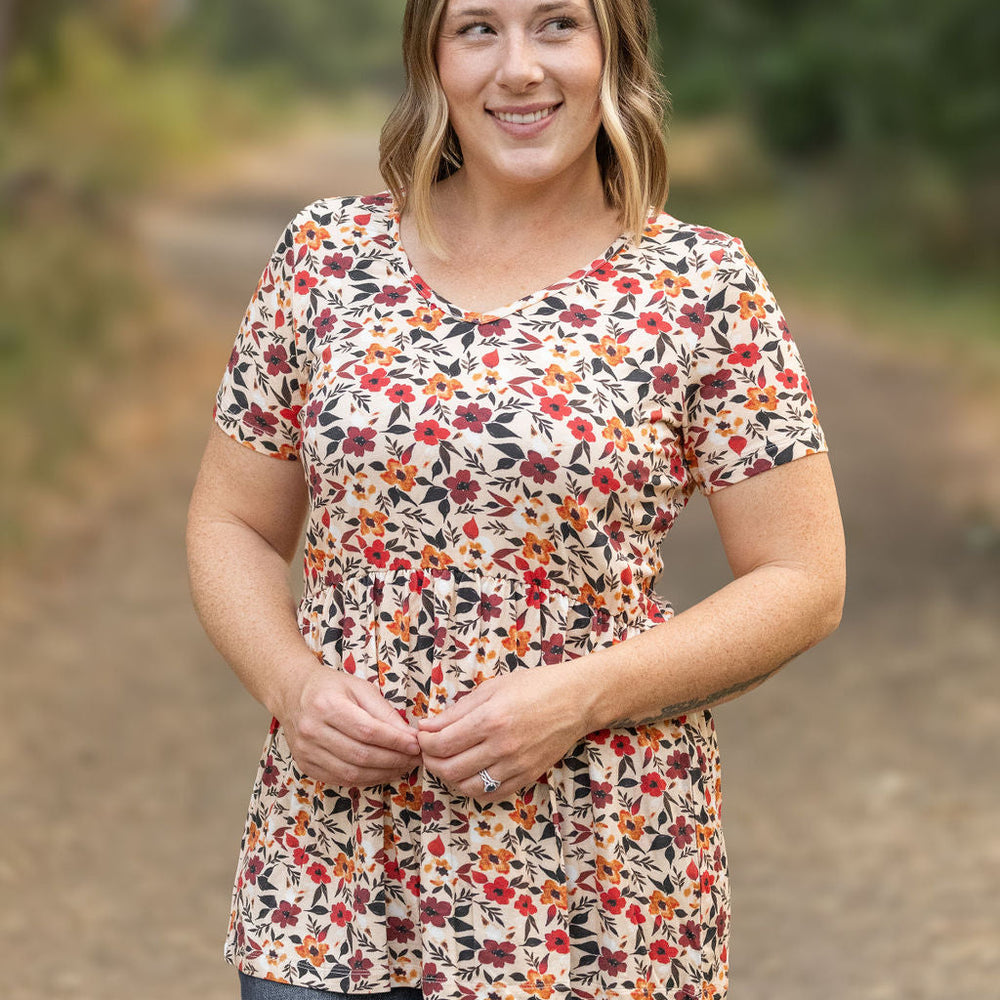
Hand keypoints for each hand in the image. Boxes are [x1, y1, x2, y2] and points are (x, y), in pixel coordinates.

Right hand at [280, 669, 420, 787]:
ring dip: (383, 773)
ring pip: (351, 773)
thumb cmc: (331, 687)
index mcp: (326, 705)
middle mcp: (312, 730)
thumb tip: (409, 736)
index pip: (367, 730)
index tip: (415, 744)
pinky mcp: (305, 765)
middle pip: (360, 755)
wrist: (292, 693)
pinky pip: (340, 780)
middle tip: (414, 758)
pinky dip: (366, 779)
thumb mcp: (360, 688)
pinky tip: (382, 772)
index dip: (394, 741)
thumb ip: (384, 712)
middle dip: (393, 759)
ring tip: (403, 766)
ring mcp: (306, 751)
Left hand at [416, 665, 588, 801]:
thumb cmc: (534, 686)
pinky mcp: (527, 776)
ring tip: (446, 761)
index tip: (421, 735)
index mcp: (491, 720)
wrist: (576, 700)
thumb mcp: (492, 688)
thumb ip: (457, 710)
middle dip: (431, 760)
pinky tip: (468, 772)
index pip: (442, 743)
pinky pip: (491, 793)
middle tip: (429, 749)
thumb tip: (428, 727)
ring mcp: (516, 766)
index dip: (424, 742)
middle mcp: (502, 747)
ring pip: (467, 786)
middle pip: (450, 769)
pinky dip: (472, 787)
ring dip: (449, 777)